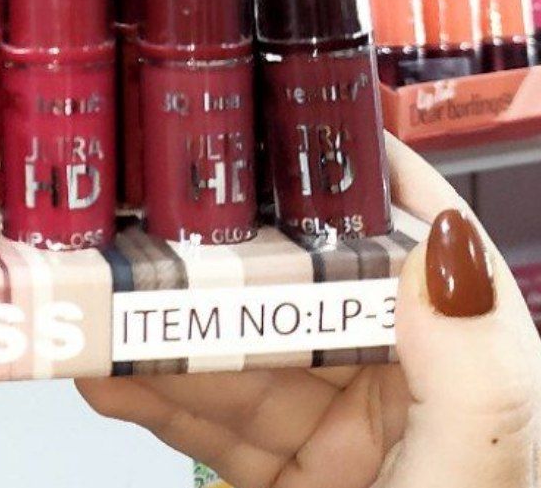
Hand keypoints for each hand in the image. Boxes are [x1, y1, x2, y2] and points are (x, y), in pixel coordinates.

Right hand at [78, 136, 540, 487]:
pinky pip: (210, 426)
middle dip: (213, 266)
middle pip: (293, 299)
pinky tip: (108, 376)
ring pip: (236, 361)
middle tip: (142, 231)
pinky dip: (153, 402)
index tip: (269, 126)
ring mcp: (339, 437)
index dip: (339, 179)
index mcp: (469, 364)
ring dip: (162, 336)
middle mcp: (404, 389)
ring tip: (99, 303)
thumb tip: (441, 242)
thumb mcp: (480, 471)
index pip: (402, 241)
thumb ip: (472, 364)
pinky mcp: (286, 479)